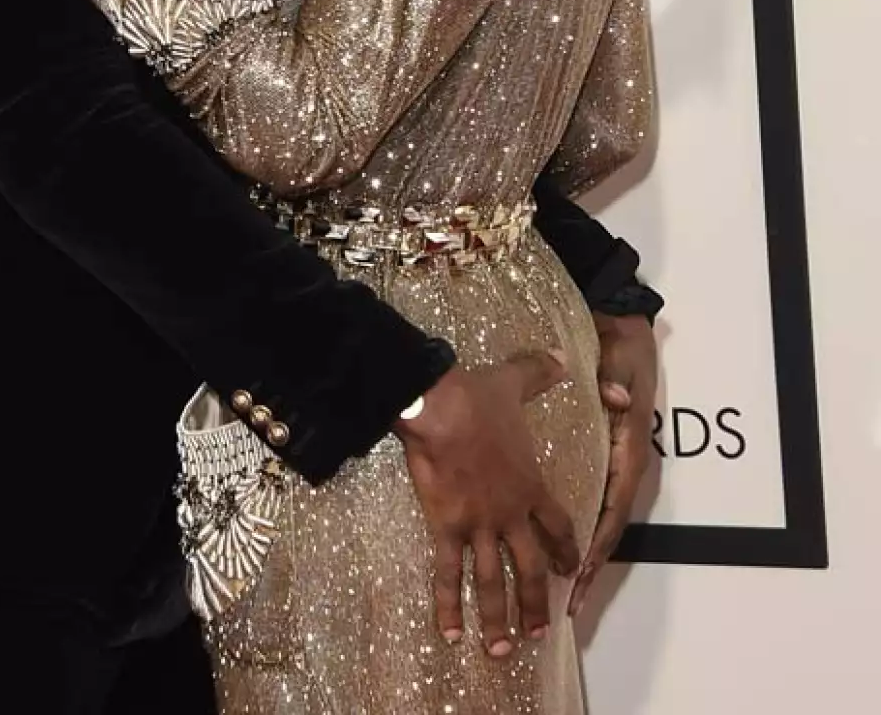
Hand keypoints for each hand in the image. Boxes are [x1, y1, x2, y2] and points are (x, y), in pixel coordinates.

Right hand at [396, 355, 578, 655]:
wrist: (440, 408)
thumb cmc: (477, 397)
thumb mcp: (514, 382)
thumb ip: (540, 373)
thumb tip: (562, 358)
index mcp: (530, 483)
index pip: (557, 524)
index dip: (565, 548)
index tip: (571, 568)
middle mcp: (511, 513)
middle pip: (531, 567)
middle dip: (537, 602)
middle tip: (542, 632)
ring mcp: (480, 525)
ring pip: (494, 582)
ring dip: (500, 619)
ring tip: (503, 651)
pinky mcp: (447, 528)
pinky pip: (448, 574)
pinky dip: (448, 606)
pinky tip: (449, 634)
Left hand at [568, 313, 656, 616]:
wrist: (622, 324)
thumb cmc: (619, 347)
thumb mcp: (619, 361)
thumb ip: (615, 382)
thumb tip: (618, 401)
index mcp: (628, 448)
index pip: (614, 507)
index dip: (597, 544)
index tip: (579, 576)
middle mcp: (624, 463)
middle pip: (606, 526)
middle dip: (587, 565)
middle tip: (563, 604)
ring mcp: (613, 462)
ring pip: (597, 519)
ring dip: (580, 555)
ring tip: (555, 592)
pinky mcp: (600, 454)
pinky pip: (588, 499)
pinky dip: (573, 528)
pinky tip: (552, 549)